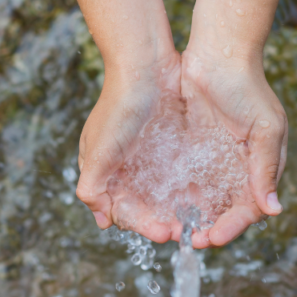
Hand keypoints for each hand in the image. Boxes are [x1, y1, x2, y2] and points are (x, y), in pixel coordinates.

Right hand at [75, 52, 183, 243]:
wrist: (145, 63)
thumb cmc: (118, 105)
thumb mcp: (99, 150)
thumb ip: (92, 186)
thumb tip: (100, 219)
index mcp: (103, 172)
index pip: (122, 211)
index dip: (142, 225)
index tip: (163, 233)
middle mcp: (125, 168)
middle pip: (144, 207)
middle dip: (162, 222)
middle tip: (184, 232)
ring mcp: (148, 157)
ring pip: (163, 195)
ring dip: (177, 211)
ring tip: (197, 221)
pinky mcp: (170, 146)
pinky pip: (179, 176)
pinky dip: (188, 191)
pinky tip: (204, 199)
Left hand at [180, 45, 287, 248]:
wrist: (219, 52)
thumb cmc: (248, 87)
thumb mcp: (264, 128)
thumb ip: (265, 169)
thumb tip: (274, 210)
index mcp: (261, 167)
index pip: (250, 209)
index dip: (232, 227)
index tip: (212, 237)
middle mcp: (239, 169)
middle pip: (226, 211)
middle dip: (210, 228)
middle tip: (190, 241)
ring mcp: (215, 161)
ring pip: (205, 201)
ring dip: (193, 218)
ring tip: (175, 231)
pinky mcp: (193, 151)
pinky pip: (186, 182)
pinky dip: (178, 198)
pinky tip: (165, 208)